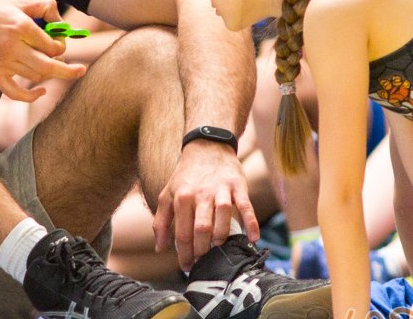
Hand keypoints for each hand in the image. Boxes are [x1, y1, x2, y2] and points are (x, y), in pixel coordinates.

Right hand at [0, 0, 86, 101]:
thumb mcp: (17, 3)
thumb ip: (42, 6)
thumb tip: (61, 18)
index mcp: (20, 26)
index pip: (51, 45)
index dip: (61, 46)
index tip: (59, 44)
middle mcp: (12, 46)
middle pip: (48, 66)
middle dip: (68, 70)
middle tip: (82, 70)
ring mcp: (2, 63)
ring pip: (35, 76)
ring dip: (48, 73)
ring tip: (52, 65)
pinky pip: (16, 93)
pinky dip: (31, 96)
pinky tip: (41, 91)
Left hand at [153, 141, 259, 271]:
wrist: (207, 147)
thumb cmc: (186, 176)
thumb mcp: (167, 195)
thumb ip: (161, 221)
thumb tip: (160, 248)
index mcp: (181, 198)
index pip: (182, 233)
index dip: (184, 254)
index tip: (187, 266)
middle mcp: (201, 194)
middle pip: (202, 229)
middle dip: (202, 250)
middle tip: (203, 261)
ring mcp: (221, 190)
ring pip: (222, 218)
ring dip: (221, 238)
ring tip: (218, 248)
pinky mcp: (238, 186)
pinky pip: (246, 206)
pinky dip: (251, 222)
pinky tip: (253, 237)